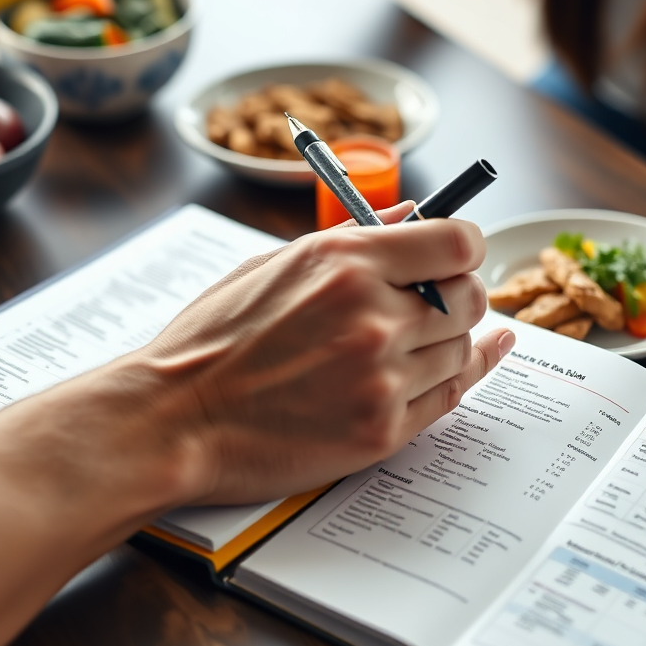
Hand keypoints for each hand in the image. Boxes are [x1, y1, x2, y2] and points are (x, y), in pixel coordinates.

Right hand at [131, 203, 511, 505]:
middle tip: (443, 297)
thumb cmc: (212, 339)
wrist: (176, 418)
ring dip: (449, 340)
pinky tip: (468, 362)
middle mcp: (373, 316)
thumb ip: (352, 236)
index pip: (456, 243)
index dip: (464, 246)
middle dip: (461, 293)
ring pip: (461, 350)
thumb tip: (411, 215)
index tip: (458, 255)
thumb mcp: (272, 264)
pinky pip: (448, 398)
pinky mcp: (380, 431)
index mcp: (345, 263)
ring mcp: (381, 378)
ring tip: (418, 337)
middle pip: (468, 297)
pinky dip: (456, 378)